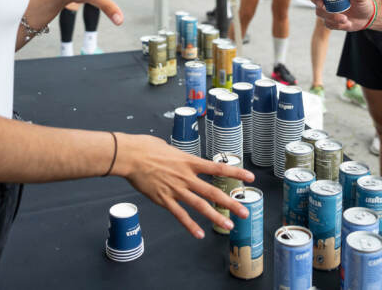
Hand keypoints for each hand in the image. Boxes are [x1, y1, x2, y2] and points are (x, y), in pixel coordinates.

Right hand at [115, 133, 253, 237]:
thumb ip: (179, 157)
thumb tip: (179, 157)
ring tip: (229, 226)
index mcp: (190, 162)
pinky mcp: (164, 199)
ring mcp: (176, 189)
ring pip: (200, 206)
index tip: (250, 177)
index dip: (235, 172)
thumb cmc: (147, 147)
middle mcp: (186, 177)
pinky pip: (180, 215)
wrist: (131, 156)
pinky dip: (189, 225)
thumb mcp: (169, 148)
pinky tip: (198, 234)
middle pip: (213, 191)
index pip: (218, 168)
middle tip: (244, 212)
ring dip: (215, 217)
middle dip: (230, 203)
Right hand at [308, 0, 371, 30]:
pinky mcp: (330, 21)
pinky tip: (347, 23)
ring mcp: (327, 10)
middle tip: (323, 5)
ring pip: (319, 12)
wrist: (367, 17)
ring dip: (331, 16)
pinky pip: (328, 23)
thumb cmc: (363, 3)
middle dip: (315, 0)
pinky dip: (337, 24)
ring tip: (345, 18)